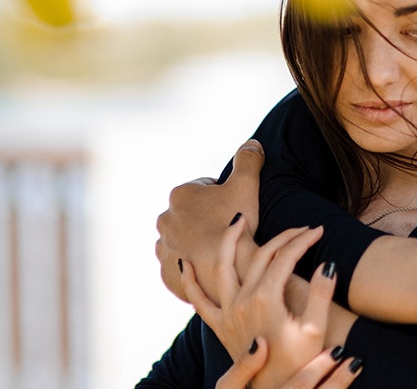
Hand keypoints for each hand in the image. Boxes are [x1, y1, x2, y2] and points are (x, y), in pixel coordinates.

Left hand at [156, 139, 263, 301]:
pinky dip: (192, 266)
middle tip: (230, 231)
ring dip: (196, 243)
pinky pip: (179, 266)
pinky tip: (210, 267)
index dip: (224, 197)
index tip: (236, 210)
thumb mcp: (246, 184)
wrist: (230, 269)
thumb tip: (252, 143)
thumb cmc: (236, 223)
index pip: (204, 189)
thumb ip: (248, 159)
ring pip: (182, 241)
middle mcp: (165, 220)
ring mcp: (164, 248)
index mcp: (180, 195)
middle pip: (191, 215)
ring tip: (220, 251)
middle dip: (206, 220)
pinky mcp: (166, 273)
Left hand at [183, 223, 335, 388]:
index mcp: (266, 298)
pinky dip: (189, 282)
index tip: (319, 230)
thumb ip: (321, 293)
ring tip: (238, 220)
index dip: (304, 240)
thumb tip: (327, 264)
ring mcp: (227, 312)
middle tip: (301, 228)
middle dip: (283, 237)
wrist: (275, 388)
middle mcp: (242, 301)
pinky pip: (198, 301)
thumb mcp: (315, 328)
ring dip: (228, 240)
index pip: (286, 256)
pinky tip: (184, 264)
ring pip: (223, 267)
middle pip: (261, 256)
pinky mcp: (219, 325)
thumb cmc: (299, 362)